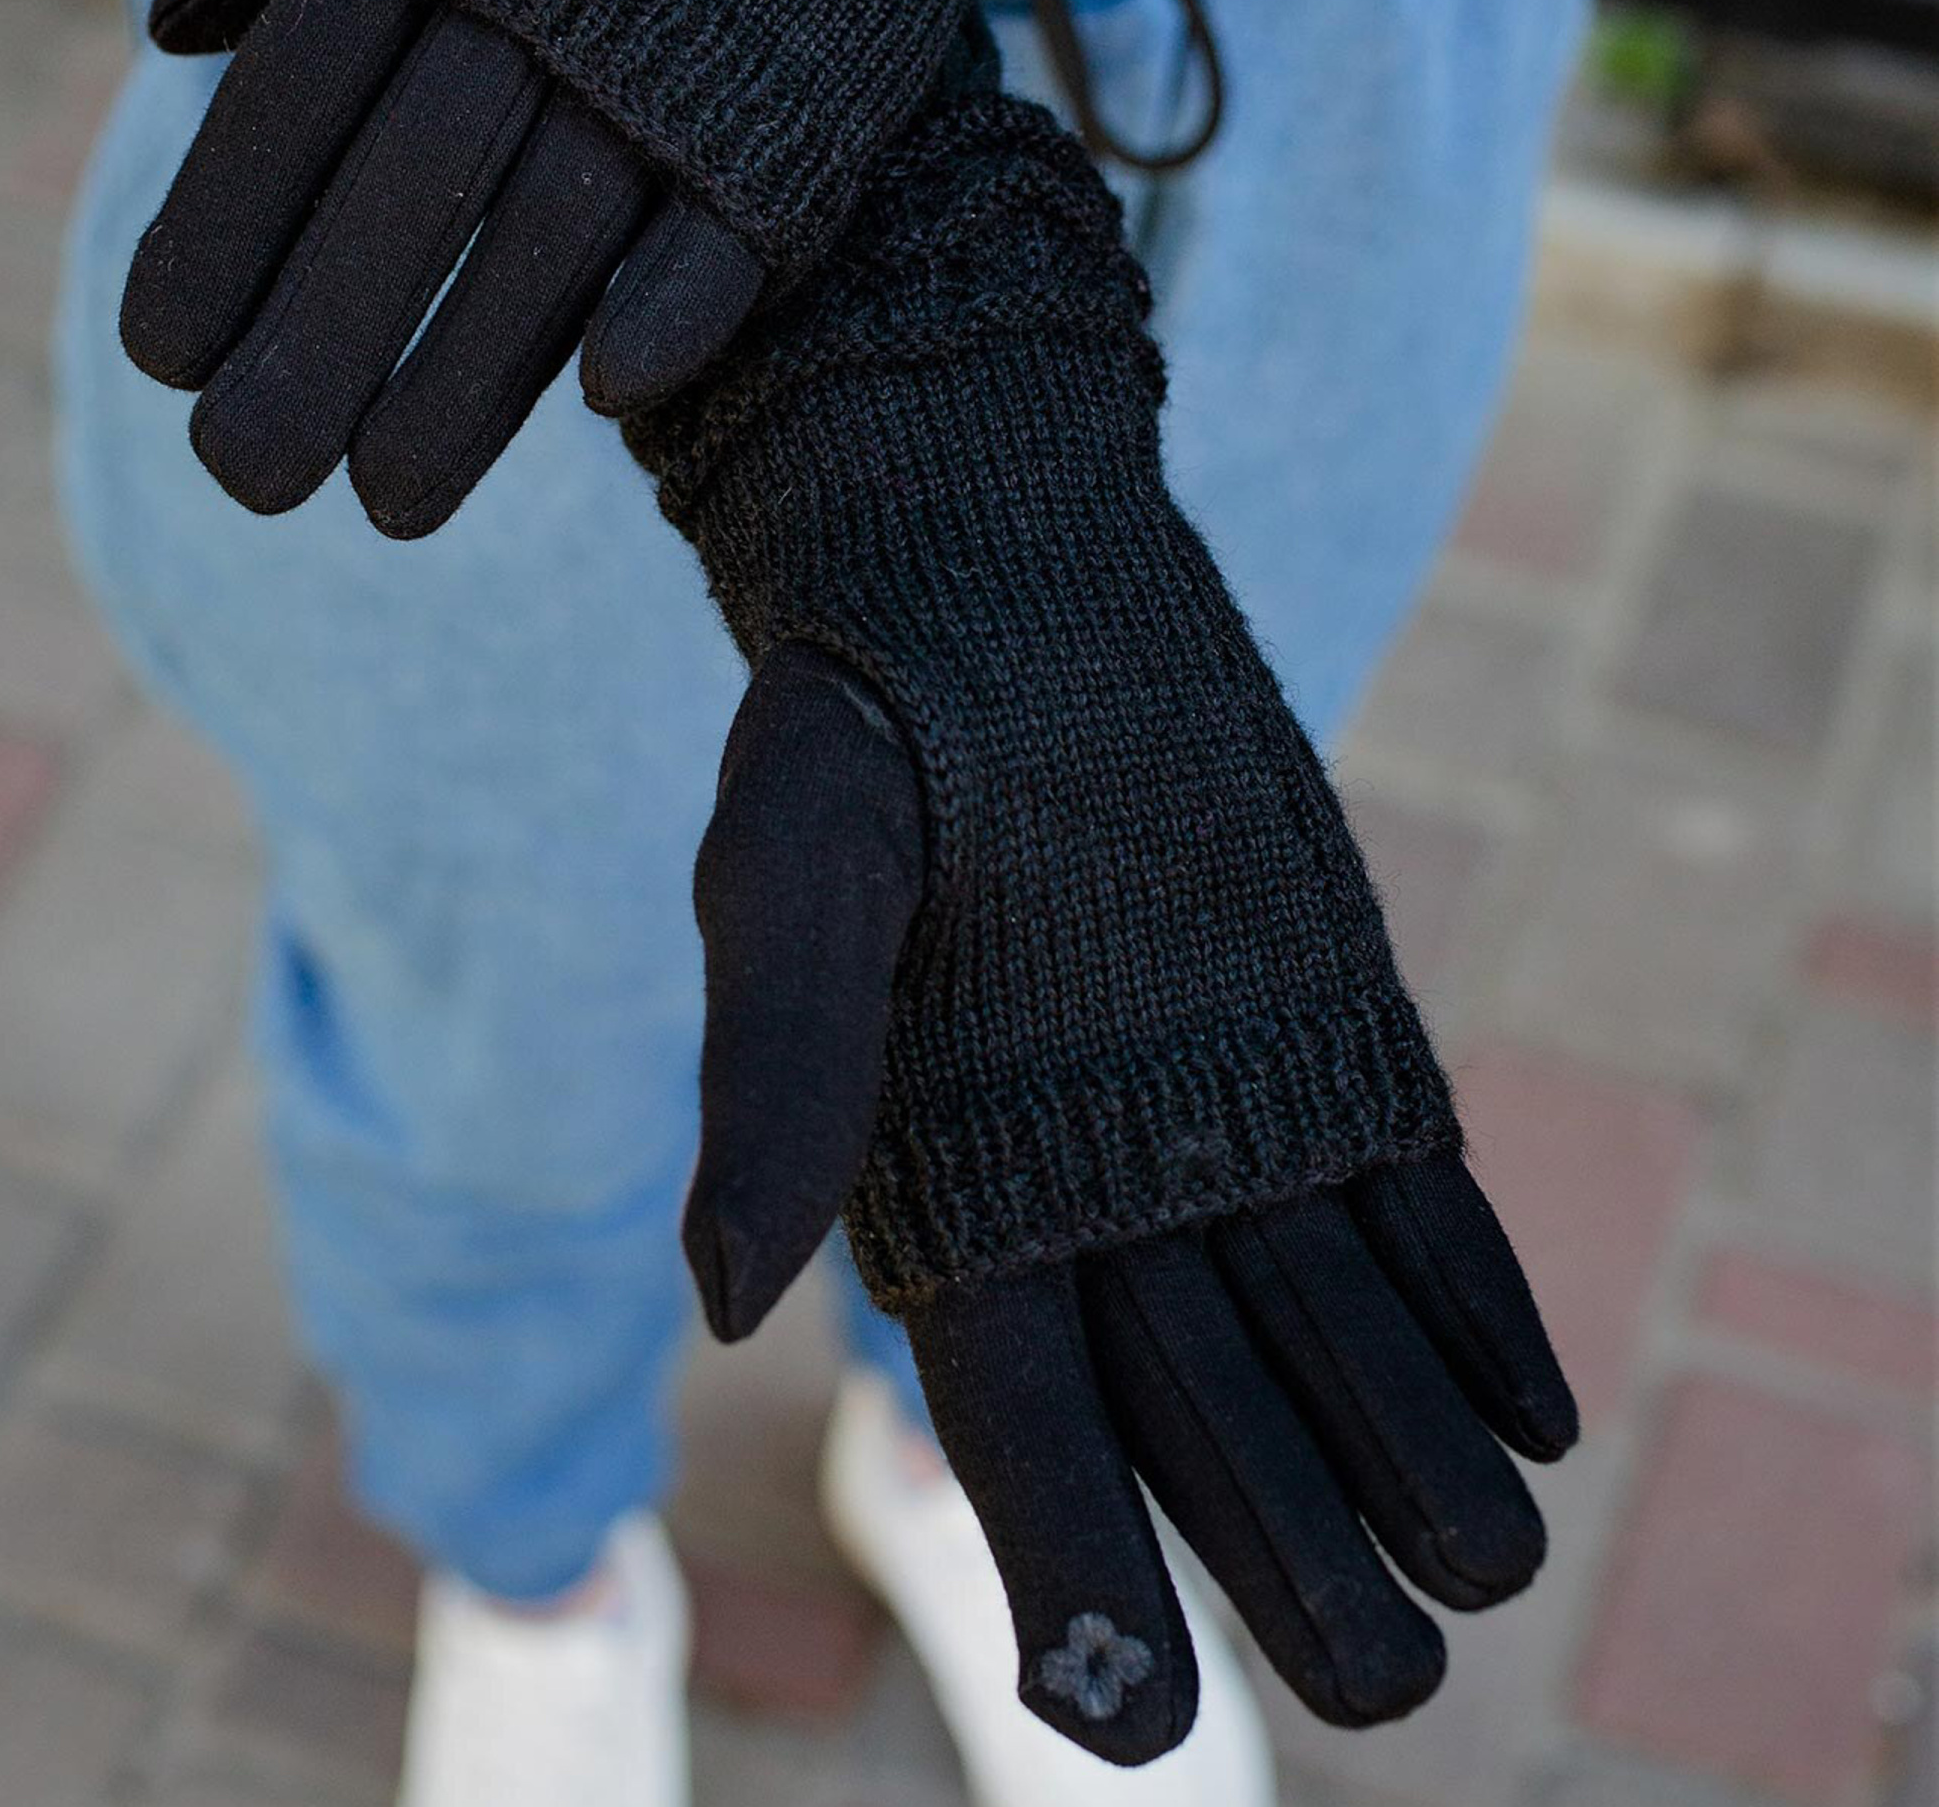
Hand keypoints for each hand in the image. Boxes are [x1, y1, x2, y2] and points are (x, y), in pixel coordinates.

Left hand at [118, 0, 1276, 527]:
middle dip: (318, 339)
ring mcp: (688, 27)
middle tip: (246, 476)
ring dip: (468, 373)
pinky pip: (740, 211)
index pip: (297, 94)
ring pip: (554, 226)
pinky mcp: (820, 72)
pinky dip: (675, 301)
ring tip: (390, 498)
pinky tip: (605, 397)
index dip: (224, 229)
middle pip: (404, 183)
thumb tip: (176, 31)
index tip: (164, 354)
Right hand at [684, 646, 1574, 1760]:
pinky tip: (1533, 1409)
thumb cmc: (865, 716)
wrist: (1005, 566)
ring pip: (1329, 1333)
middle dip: (1291, 1560)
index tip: (1139, 1718)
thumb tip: (724, 1294)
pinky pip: (1414, 1203)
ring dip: (1412, 1459)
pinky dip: (1474, 1309)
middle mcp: (1099, 1181)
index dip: (1074, 1572)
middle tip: (1389, 1687)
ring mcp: (1229, 1112)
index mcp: (950, 1182)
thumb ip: (777, 1066)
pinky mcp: (1332, 1034)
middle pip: (1203, 1420)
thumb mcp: (798, 868)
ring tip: (1489, 1567)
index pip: (1019, 1425)